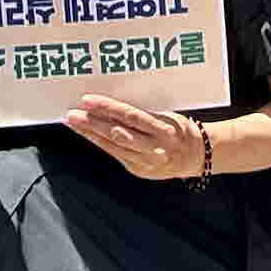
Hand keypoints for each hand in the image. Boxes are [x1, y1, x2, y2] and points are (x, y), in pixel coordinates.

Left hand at [68, 95, 214, 180]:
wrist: (197, 156)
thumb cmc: (179, 129)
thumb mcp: (168, 116)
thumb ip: (143, 113)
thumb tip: (113, 103)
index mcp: (164, 129)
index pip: (130, 116)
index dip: (108, 108)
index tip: (88, 100)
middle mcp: (154, 147)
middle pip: (118, 133)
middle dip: (92, 124)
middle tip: (73, 114)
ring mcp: (146, 162)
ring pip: (113, 146)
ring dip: (91, 134)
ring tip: (74, 123)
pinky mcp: (139, 170)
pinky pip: (116, 155)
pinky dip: (101, 144)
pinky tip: (89, 136)